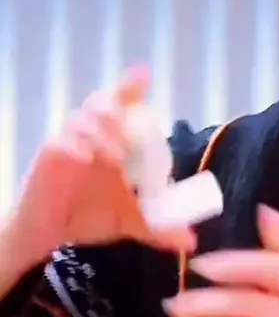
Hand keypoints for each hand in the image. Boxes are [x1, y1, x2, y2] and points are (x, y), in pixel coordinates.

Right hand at [6, 66, 195, 274]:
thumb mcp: (132, 222)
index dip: (131, 87)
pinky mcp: (49, 157)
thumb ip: (160, 227)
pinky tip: (86, 159)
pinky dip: (76, 147)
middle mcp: (91, 135)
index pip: (122, 104)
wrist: (52, 236)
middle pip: (102, 103)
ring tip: (116, 156)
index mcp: (113, 140)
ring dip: (101, 132)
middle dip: (116, 107)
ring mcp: (68, 143)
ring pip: (81, 119)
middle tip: (130, 133)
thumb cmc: (91, 217)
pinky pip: (60, 142)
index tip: (143, 74)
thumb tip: (191, 241)